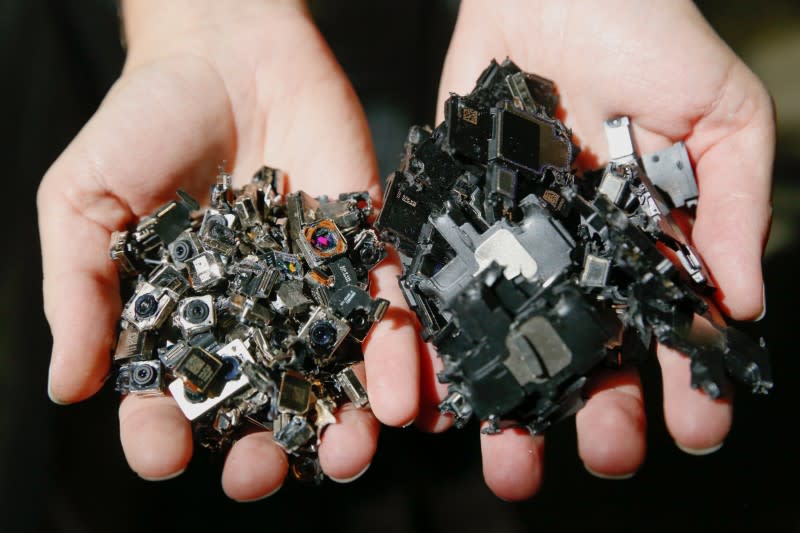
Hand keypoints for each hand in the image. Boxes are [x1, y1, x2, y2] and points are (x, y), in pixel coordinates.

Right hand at [37, 0, 418, 500]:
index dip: (163, 433)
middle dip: (262, 450)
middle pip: (258, 406)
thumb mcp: (85, 202)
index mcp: (177, 320)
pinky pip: (383, 315)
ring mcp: (308, 293)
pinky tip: (401, 399)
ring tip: (345, 457)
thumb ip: (80, 291)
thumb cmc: (142, 124)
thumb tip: (66, 387)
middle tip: (261, 473)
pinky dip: (396, 358)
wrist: (225, 53)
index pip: (169, 398)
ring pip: (329, 377)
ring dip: (342, 427)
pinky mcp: (360, 257)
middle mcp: (248, 319)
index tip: (165, 449)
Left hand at [429, 0, 774, 499]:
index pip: (668, 328)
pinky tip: (439, 389)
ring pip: (512, 337)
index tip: (694, 431)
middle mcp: (577, 257)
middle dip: (594, 410)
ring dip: (511, 397)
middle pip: (586, 350)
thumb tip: (744, 301)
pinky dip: (441, 338)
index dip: (687, 383)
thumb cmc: (652, 37)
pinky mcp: (456, 218)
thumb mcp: (719, 115)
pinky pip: (447, 288)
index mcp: (646, 244)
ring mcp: (515, 242)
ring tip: (507, 454)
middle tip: (600, 458)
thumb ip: (735, 203)